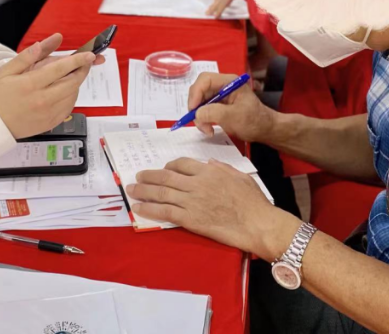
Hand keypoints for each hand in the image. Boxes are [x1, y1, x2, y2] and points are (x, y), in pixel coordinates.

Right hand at [0, 33, 96, 138]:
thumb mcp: (6, 71)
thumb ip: (27, 56)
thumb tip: (45, 42)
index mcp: (31, 84)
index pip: (61, 68)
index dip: (78, 60)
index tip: (90, 54)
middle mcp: (42, 100)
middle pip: (72, 82)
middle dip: (82, 70)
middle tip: (86, 62)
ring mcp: (47, 114)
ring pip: (73, 95)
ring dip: (76, 83)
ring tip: (71, 75)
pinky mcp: (49, 124)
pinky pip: (68, 109)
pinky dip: (71, 97)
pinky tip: (64, 91)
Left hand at [126, 157, 301, 259]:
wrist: (257, 223)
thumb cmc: (253, 201)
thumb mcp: (240, 176)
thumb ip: (222, 168)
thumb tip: (209, 164)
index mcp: (209, 171)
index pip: (182, 163)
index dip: (169, 166)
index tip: (164, 169)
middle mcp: (197, 184)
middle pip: (166, 176)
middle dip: (149, 176)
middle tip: (138, 176)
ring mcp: (192, 201)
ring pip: (162, 193)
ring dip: (143, 191)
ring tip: (131, 190)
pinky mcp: (190, 219)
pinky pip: (165, 212)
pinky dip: (149, 209)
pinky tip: (138, 208)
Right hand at [187, 72, 277, 142]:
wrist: (265, 130)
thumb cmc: (254, 121)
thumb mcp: (233, 117)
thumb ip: (213, 113)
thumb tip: (197, 113)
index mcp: (229, 82)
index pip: (205, 80)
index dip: (196, 93)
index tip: (193, 109)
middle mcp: (223, 86)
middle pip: (200, 90)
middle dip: (196, 107)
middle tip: (199, 122)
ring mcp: (220, 95)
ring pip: (200, 101)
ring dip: (199, 116)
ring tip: (207, 129)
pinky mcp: (218, 105)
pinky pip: (204, 109)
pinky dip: (203, 119)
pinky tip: (209, 128)